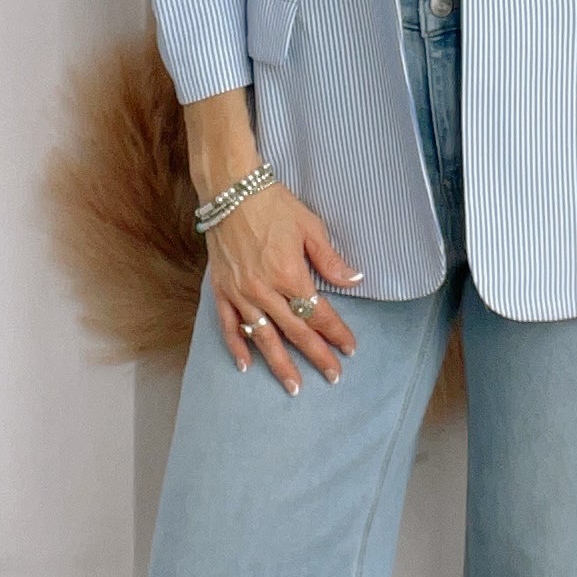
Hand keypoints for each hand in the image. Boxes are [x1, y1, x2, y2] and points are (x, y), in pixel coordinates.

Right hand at [205, 179, 363, 393]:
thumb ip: (330, 259)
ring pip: (263, 337)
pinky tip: (246, 365)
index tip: (350, 348)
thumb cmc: (273, 204)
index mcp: (289, 275)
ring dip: (280, 364)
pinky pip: (229, 325)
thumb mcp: (309, 226)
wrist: (231, 189)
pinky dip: (237, 346)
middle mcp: (265, 290)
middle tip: (333, 376)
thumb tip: (354, 280)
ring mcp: (241, 293)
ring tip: (294, 387)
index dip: (336, 332)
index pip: (318, 313)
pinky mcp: (222, 289)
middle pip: (295, 332)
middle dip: (316, 355)